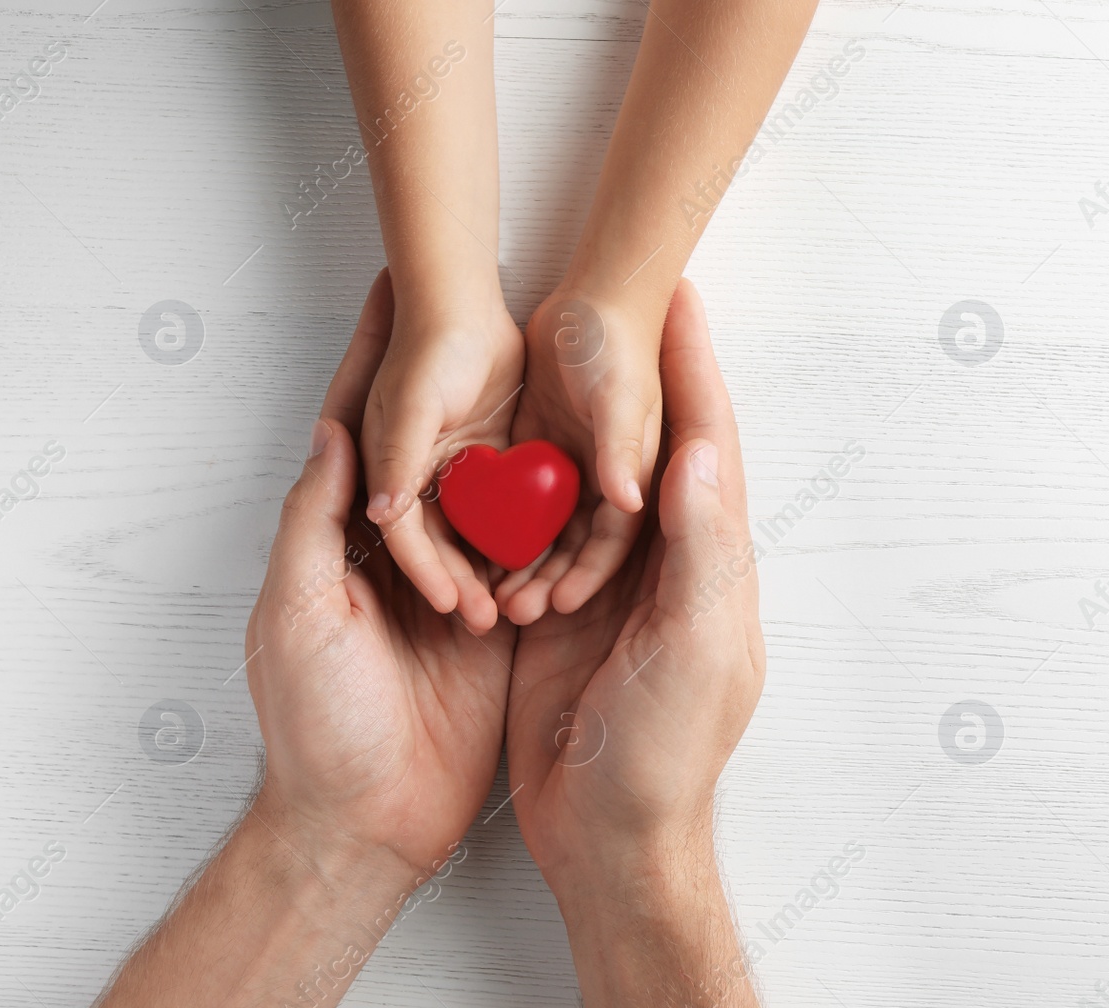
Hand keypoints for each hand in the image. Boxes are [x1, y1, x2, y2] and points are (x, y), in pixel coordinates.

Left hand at [246, 271, 514, 879]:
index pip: (364, 427)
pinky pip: (539, 555)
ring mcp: (465, 582)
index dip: (377, 355)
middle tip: (506, 305)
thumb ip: (317, 524)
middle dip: (470, 374)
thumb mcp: (299, 614)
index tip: (399, 285)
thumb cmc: (315, 724)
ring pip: (503, 492)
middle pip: (445, 445)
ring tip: (567, 364)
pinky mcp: (507, 622)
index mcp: (350, 536)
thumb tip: (331, 431)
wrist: (368, 827)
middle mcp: (411, 548)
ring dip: (531, 434)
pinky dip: (565, 515)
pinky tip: (598, 465)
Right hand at [360, 277, 523, 634]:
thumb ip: (396, 457)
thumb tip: (382, 513)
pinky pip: (508, 508)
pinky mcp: (493, 459)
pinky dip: (520, 535)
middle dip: (465, 582)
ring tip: (519, 604)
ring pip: (477, 533)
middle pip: (444, 545)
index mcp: (390, 469)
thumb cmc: (429, 344)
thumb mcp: (411, 404)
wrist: (462, 294)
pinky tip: (542, 563)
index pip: (409, 538)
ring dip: (494, 567)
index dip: (431, 573)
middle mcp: (420, 477)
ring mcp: (459, 471)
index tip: (455, 605)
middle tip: (489, 619)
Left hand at [494, 285, 663, 624]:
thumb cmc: (618, 343)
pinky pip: (520, 501)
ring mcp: (573, 467)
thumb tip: (627, 499)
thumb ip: (621, 448)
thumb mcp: (622, 398)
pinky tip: (474, 548)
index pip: (611, 540)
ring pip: (545, 530)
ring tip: (491, 593)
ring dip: (523, 560)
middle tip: (513, 609)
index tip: (557, 603)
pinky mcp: (543, 451)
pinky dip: (502, 526)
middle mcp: (606, 479)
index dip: (586, 575)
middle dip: (549, 579)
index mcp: (634, 474)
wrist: (596, 297)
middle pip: (577, 545)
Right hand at [507, 279, 761, 892]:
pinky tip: (509, 438)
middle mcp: (666, 564)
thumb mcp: (692, 646)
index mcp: (710, 563)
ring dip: (583, 415)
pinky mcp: (562, 611)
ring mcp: (613, 587)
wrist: (609, 836)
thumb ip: (699, 549)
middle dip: (643, 374)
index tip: (677, 297)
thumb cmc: (663, 749)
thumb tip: (699, 448)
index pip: (706, 446)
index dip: (694, 371)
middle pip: (656, 447)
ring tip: (555, 345)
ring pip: (598, 481)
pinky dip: (532, 484)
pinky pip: (548, 532)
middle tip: (615, 299)